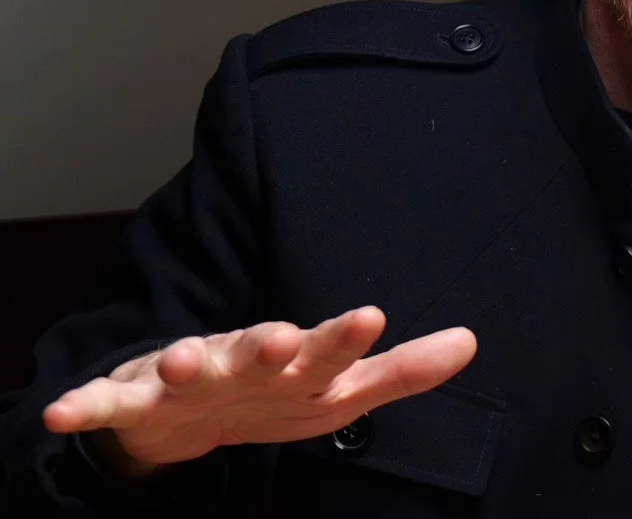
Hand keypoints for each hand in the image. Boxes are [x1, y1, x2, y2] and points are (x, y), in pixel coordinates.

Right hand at [41, 306, 475, 472]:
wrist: (184, 411)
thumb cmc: (275, 393)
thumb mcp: (341, 391)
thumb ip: (402, 370)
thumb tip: (472, 341)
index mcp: (294, 362)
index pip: (328, 349)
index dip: (346, 337)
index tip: (373, 315)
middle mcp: (240, 360)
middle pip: (257, 350)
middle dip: (268, 344)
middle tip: (283, 336)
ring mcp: (183, 377)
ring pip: (183, 368)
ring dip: (181, 362)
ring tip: (182, 358)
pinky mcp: (131, 400)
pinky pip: (105, 404)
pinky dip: (84, 406)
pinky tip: (64, 410)